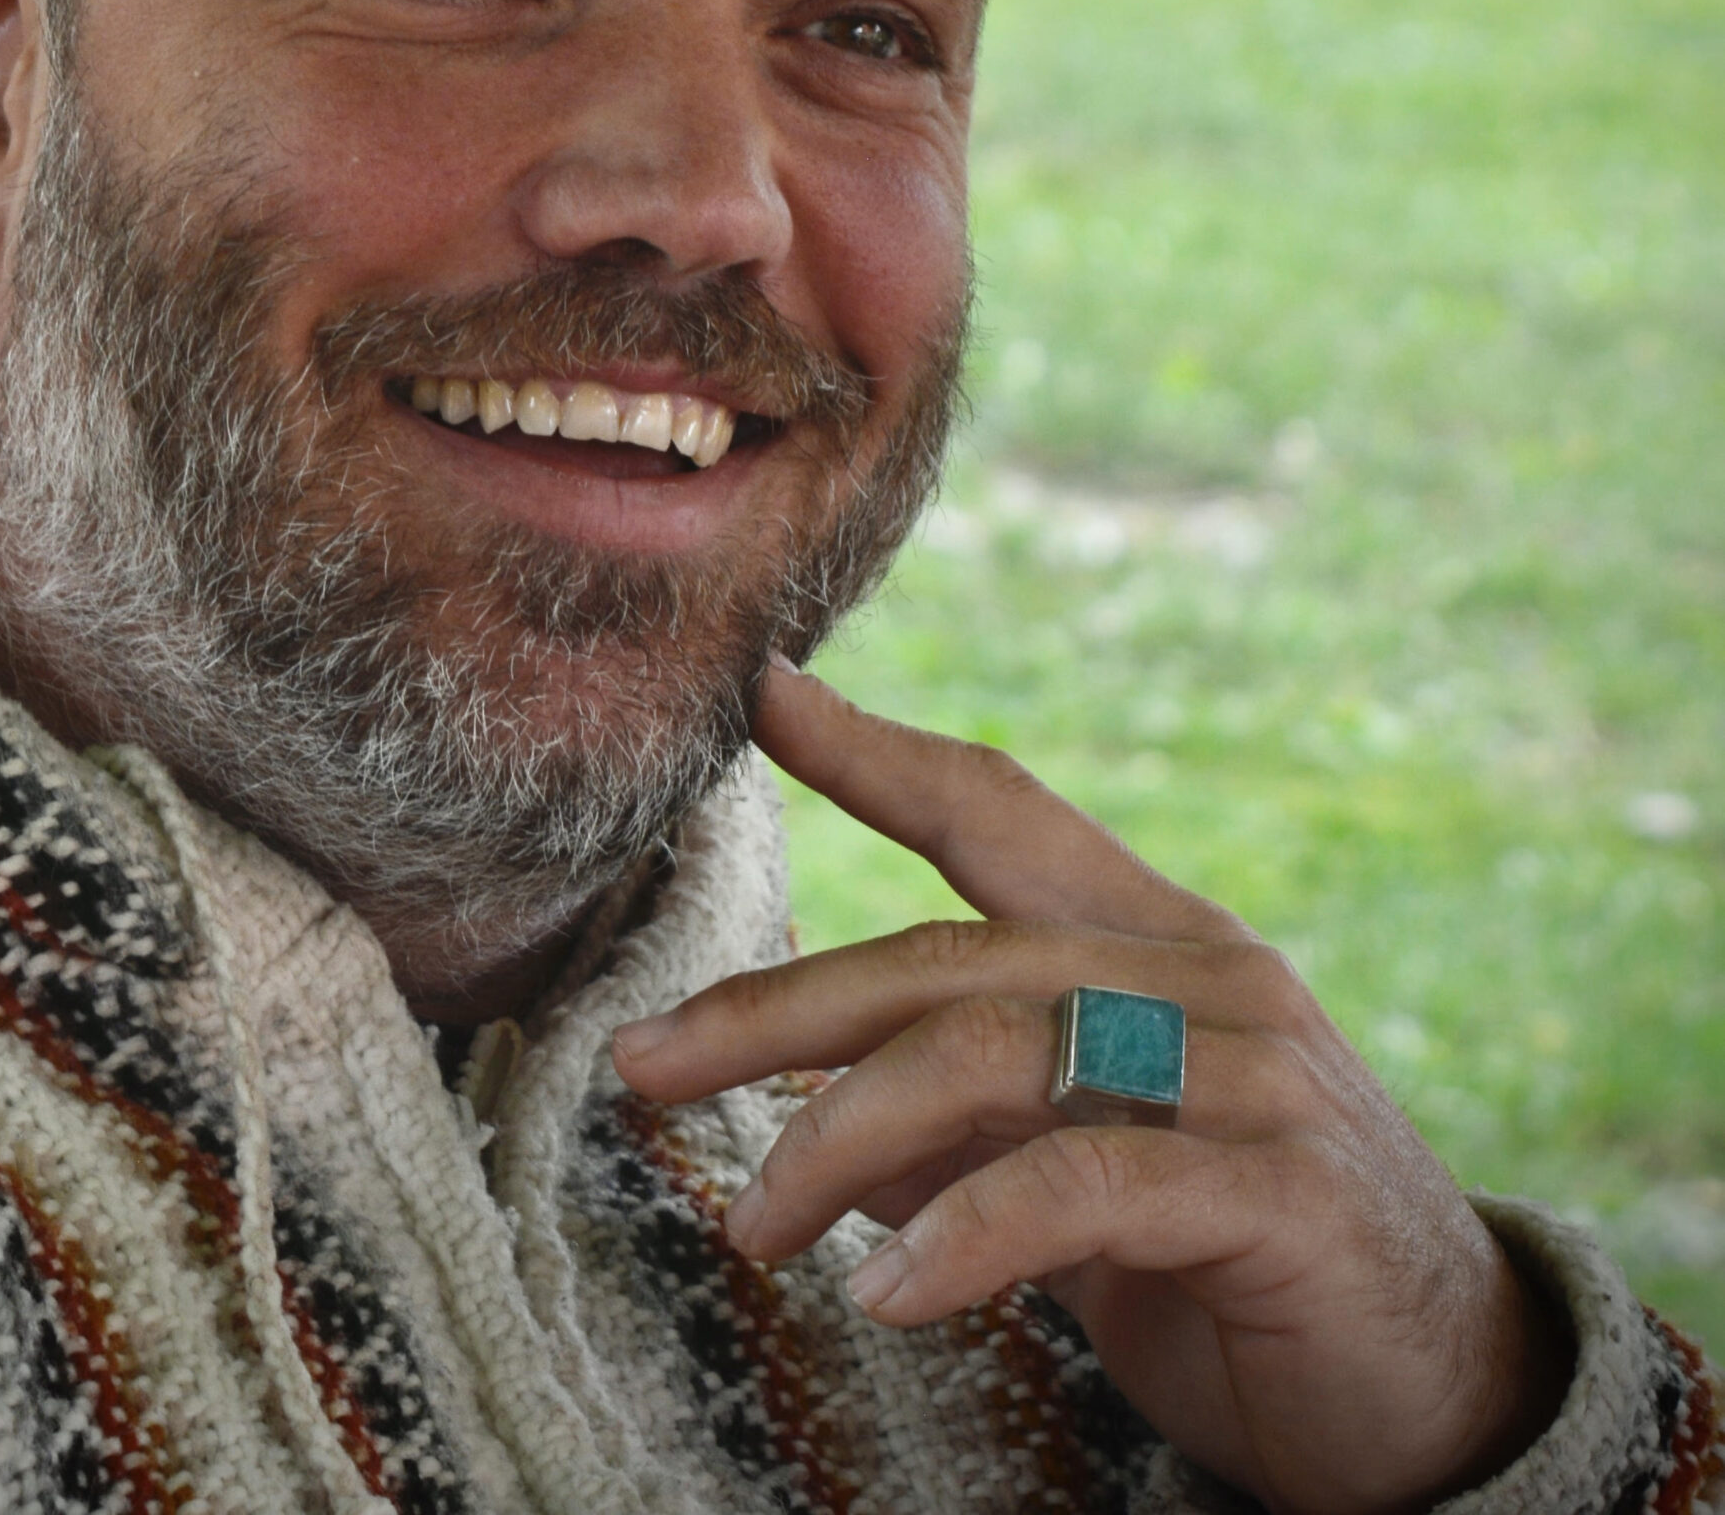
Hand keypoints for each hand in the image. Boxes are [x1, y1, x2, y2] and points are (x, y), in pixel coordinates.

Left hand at [611, 664, 1572, 1514]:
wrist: (1454, 1400)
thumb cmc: (1243, 1272)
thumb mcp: (1082, 1186)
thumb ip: (971, 1129)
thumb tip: (820, 1122)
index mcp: (1157, 946)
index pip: (999, 813)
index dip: (878, 751)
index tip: (762, 694)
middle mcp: (1202, 980)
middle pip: (948, 956)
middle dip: (776, 1007)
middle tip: (641, 1063)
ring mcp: (1245, 1073)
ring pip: (993, 1052)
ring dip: (841, 1136)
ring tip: (752, 1224)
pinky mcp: (1275, 1187)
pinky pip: (1080, 1185)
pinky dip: (965, 1230)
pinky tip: (883, 1291)